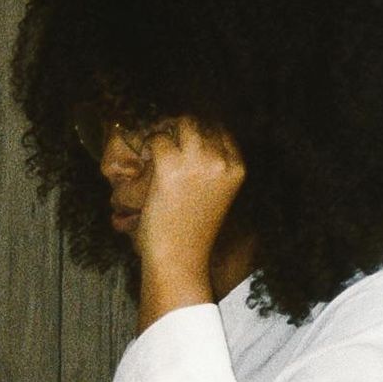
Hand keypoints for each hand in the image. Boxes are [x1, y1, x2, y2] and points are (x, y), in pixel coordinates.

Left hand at [118, 122, 248, 321]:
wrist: (180, 257)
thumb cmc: (193, 233)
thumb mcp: (217, 197)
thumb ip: (213, 169)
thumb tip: (191, 144)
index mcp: (237, 167)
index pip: (221, 130)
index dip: (200, 130)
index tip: (183, 137)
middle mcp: (220, 160)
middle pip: (201, 123)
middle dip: (181, 127)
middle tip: (163, 139)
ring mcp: (196, 161)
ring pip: (181, 124)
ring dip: (165, 130)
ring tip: (154, 145)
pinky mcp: (169, 166)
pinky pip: (157, 139)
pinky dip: (148, 145)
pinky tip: (145, 158)